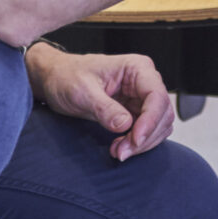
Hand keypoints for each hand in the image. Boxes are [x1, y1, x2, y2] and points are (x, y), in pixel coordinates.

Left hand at [25, 43, 175, 160]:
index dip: (150, 120)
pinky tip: (119, 146)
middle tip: (122, 150)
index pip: (157, 95)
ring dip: (142, 143)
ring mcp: (141, 98)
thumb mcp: (82, 91)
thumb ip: (104, 108)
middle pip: (162, 114)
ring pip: (158, 126)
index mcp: (136, 68)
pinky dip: (137, 143)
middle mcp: (144, 82)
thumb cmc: (67, 76)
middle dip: (145, 136)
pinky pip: (147, 131)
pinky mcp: (135, 112)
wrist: (55, 79)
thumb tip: (125, 124)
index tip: (135, 138)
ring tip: (118, 150)